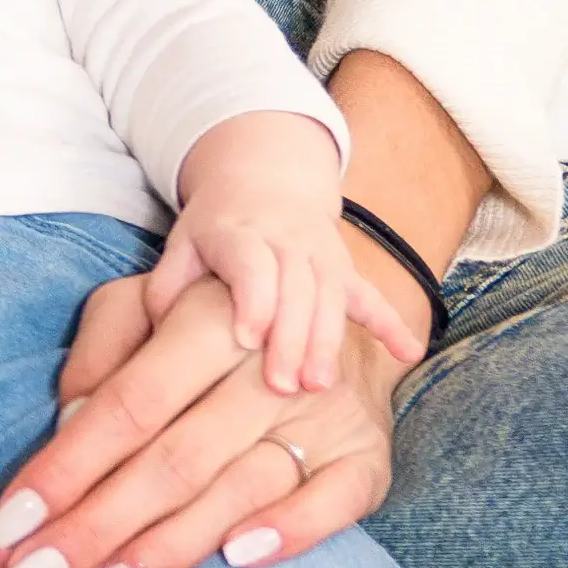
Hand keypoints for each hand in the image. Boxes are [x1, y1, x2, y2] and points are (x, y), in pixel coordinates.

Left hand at [0, 228, 424, 567]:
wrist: (335, 317)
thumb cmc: (215, 320)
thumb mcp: (149, 304)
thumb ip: (102, 350)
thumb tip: (68, 420)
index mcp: (209, 323)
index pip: (126, 406)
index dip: (64, 469)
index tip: (7, 527)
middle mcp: (269, 371)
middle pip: (172, 461)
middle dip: (93, 529)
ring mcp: (324, 418)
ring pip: (239, 489)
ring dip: (166, 550)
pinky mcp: (366, 460)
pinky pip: (333, 502)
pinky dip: (289, 531)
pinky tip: (235, 562)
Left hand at [137, 111, 408, 396]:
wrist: (263, 181)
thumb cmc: (215, 229)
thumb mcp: (182, 244)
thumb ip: (167, 284)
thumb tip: (158, 326)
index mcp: (239, 232)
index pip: (251, 264)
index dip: (253, 299)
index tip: (247, 338)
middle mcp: (286, 241)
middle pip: (295, 289)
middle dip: (291, 338)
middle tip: (282, 386)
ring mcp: (322, 256)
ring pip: (331, 297)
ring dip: (327, 341)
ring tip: (320, 385)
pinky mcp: (346, 271)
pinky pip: (372, 298)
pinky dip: (392, 324)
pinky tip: (409, 354)